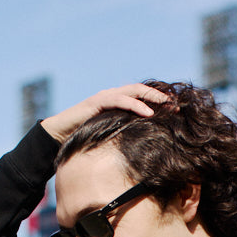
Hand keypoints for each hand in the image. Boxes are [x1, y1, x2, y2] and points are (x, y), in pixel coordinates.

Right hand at [40, 83, 171, 143]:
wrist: (59, 133)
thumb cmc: (84, 137)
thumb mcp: (109, 135)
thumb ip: (124, 134)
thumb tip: (144, 147)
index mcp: (117, 102)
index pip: (142, 96)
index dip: (158, 100)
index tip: (176, 109)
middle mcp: (113, 95)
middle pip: (142, 89)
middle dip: (160, 96)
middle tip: (177, 105)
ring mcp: (105, 96)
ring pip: (134, 91)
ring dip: (152, 98)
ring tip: (167, 106)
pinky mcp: (97, 102)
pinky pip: (120, 100)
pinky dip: (136, 105)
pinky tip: (148, 113)